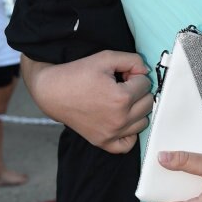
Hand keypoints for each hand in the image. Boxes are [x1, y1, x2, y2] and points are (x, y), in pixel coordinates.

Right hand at [21, 51, 152, 151]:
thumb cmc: (77, 74)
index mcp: (121, 98)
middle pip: (148, 103)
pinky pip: (128, 144)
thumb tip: (146, 72)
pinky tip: (122, 120)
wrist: (53, 92)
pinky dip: (129, 133)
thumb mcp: (106, 58)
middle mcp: (119, 119)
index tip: (122, 75)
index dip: (135, 75)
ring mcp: (111, 133)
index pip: (146, 84)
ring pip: (143, 122)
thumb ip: (133, 60)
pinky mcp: (103, 142)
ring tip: (120, 101)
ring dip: (136, 110)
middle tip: (122, 86)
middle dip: (138, 91)